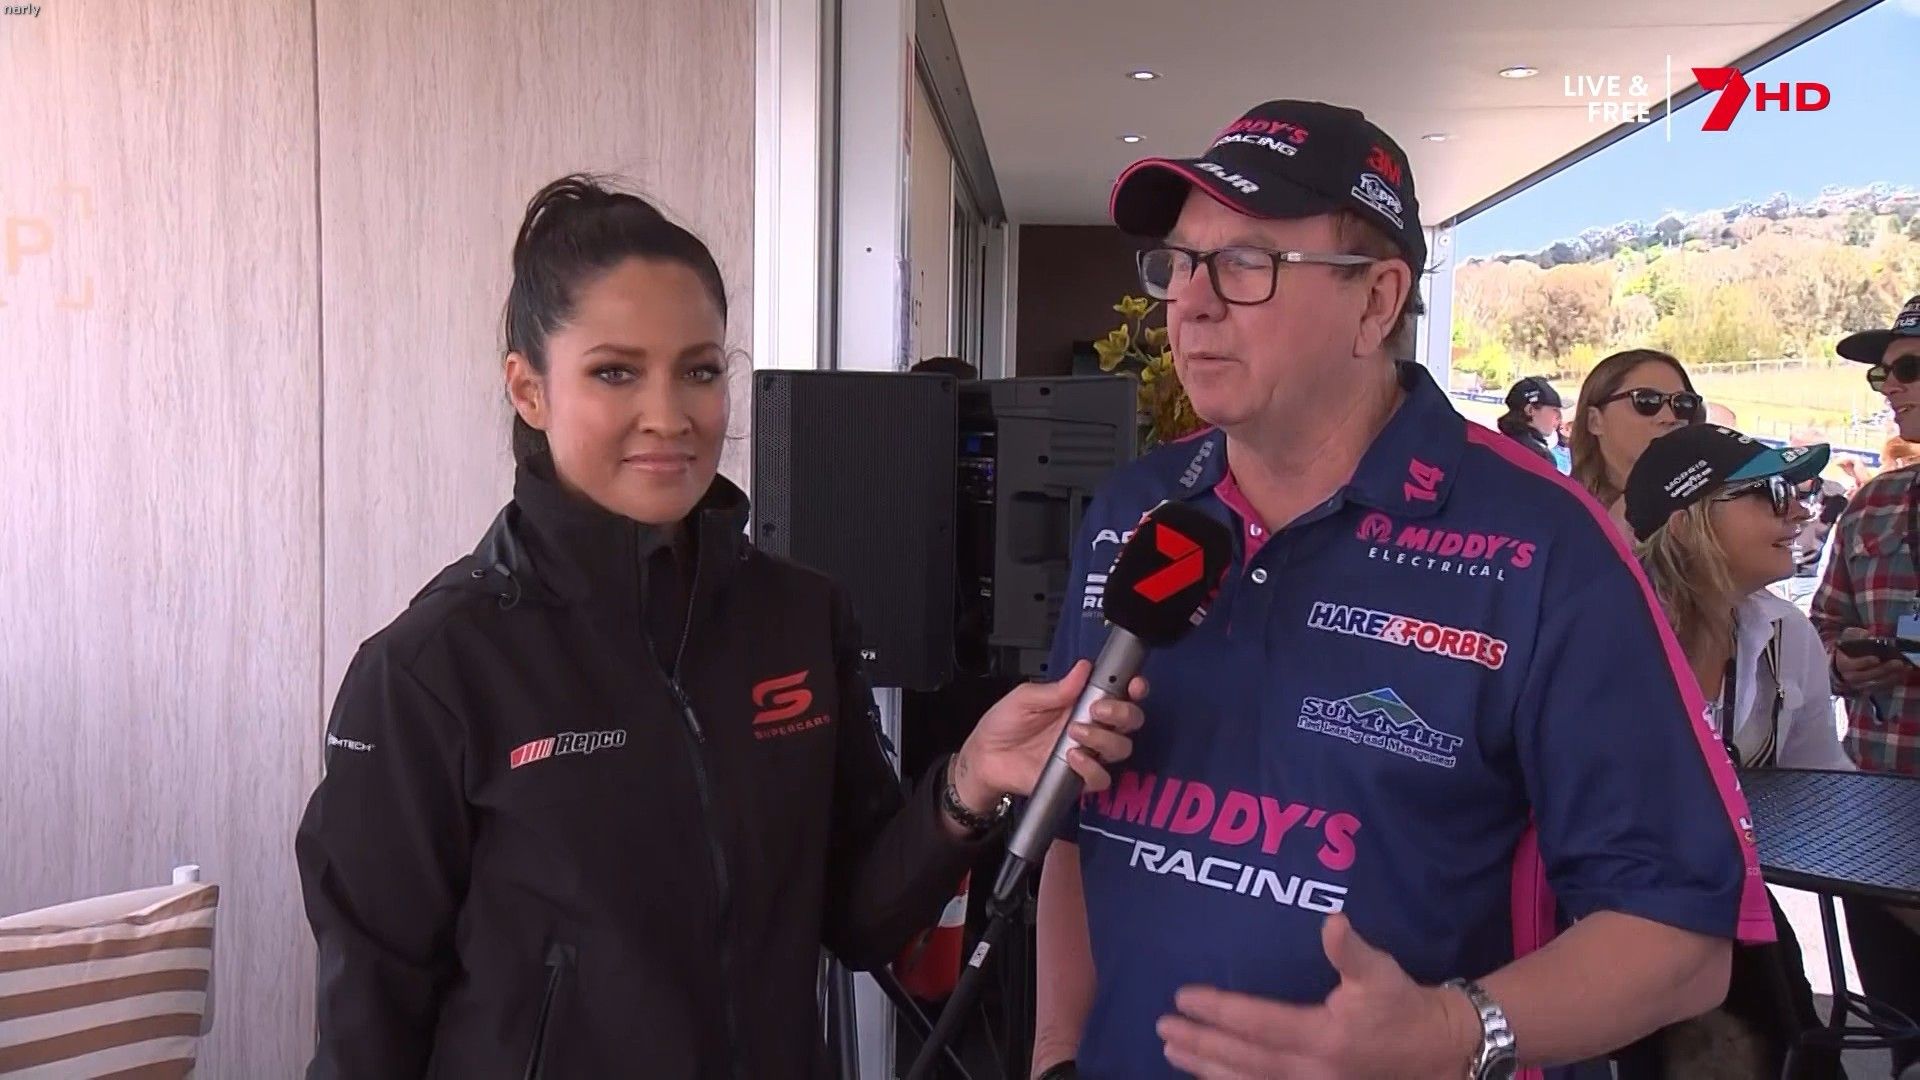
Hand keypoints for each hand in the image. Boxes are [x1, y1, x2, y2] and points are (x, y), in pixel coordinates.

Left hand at [949, 659, 1147, 812]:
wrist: (985, 757)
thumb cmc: (1004, 724)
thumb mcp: (1025, 698)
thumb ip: (1056, 688)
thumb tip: (1084, 668)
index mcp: (1082, 702)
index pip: (1120, 693)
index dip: (1134, 688)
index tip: (1133, 684)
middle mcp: (1091, 727)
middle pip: (1131, 721)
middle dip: (1123, 713)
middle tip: (1099, 709)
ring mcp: (1087, 754)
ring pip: (1121, 749)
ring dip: (1105, 738)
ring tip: (1075, 732)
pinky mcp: (1078, 779)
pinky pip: (1101, 778)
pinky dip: (1092, 768)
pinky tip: (1072, 757)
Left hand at [1157, 914, 1477, 1078]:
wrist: (1438, 1053)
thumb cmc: (1402, 1006)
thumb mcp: (1382, 974)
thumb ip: (1352, 951)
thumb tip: (1332, 921)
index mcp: (1324, 1037)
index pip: (1257, 1023)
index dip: (1218, 1011)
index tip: (1183, 997)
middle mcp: (1312, 1071)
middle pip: (1243, 1059)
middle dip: (1200, 1044)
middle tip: (1162, 1028)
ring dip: (1207, 1069)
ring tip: (1172, 1054)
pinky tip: (1209, 1076)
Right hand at [1835, 628, 1910, 692]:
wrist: (1844, 661)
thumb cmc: (1848, 647)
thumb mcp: (1848, 637)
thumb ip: (1856, 635)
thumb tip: (1867, 636)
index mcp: (1842, 664)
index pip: (1850, 665)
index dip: (1863, 662)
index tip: (1876, 659)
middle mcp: (1849, 677)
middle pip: (1866, 676)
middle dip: (1883, 669)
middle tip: (1897, 663)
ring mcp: (1858, 685)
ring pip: (1875, 683)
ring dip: (1890, 676)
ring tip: (1903, 668)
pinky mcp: (1868, 689)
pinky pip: (1880, 688)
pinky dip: (1891, 681)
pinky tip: (1901, 674)